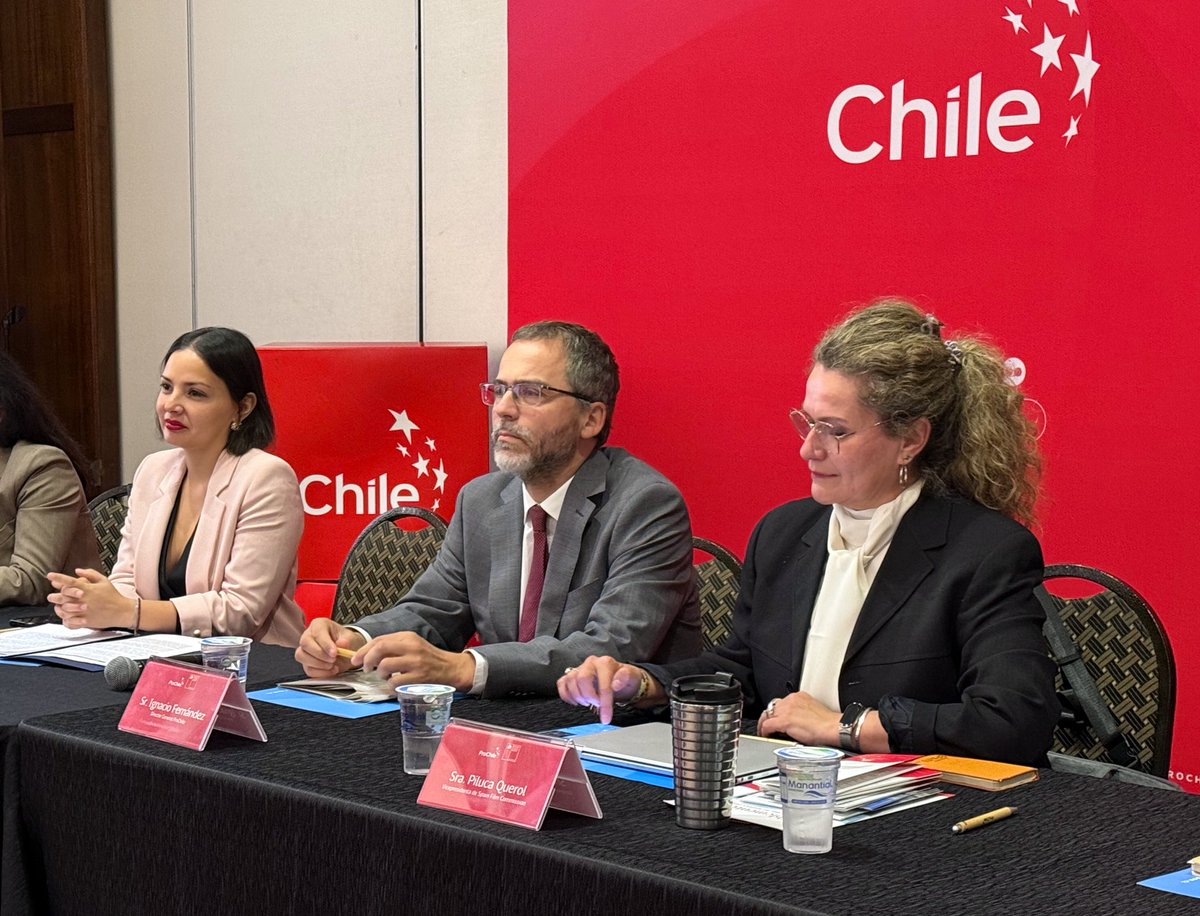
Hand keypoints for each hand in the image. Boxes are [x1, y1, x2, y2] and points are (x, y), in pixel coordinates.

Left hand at [46, 569, 132, 629]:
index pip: (70, 581)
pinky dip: (65, 619)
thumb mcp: (104, 580)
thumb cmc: (113, 595)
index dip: (58, 577)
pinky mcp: (85, 621)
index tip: (49, 576)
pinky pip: (71, 621)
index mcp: (88, 588)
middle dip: (54, 596)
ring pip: (65, 609)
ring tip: (57, 606)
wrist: (122, 611)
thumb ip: (90, 574)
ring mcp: (84, 611)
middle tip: (50, 596)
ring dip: (58, 607)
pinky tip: (64, 616)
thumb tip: (77, 570)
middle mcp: (84, 599)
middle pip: (63, 597)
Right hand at [295, 618, 364, 676]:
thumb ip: (347, 640)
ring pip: (302, 656)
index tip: (334, 653)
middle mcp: (309, 635)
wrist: (347, 651)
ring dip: (319, 664)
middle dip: (320, 655)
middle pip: (305, 644)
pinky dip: (320, 672)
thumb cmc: (345, 640)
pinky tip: (330, 670)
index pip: (317, 633)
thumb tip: (342, 644)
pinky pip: (307, 669)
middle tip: (334, 659)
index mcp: (319, 625)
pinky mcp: (306, 662)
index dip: (325, 644)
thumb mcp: (350, 638)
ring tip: (332, 665)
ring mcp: (305, 649)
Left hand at [355, 632, 474, 691]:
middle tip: (365, 668)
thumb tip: (368, 653)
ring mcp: (416, 662)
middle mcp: (411, 647)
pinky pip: (395, 682)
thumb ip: (393, 646)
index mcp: (408, 637)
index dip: (364, 650)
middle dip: (367, 659)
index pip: (380, 639)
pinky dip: (390, 685)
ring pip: (385, 665)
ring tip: (384, 676)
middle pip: (380, 648)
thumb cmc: (427, 658)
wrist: (449, 668)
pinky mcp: (419, 677)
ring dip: (380, 673)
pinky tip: (394, 684)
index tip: (356, 659)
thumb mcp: (412, 645)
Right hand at [557, 655, 652, 723]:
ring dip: (578, 697)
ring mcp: (580, 668)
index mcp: (605, 663)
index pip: (602, 683)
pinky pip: (562, 683)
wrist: (620, 678)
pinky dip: (566, 695)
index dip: (604, 703)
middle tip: (597, 705)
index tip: (606, 718)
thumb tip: (615, 684)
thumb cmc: (625, 678)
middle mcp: (591, 663)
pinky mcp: (571, 675)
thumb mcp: (631, 677)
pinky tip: (576, 701)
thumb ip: (624, 678)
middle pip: (582, 679)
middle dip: (589, 697)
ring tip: (589, 702)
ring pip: (570, 681)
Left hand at [757, 690, 840, 746]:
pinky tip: (767, 736)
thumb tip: (796, 721)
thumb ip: (801, 712)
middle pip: (772, 708)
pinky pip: (767, 725)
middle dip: (769, 718)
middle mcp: (791, 700)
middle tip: (768, 728)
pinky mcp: (784, 720)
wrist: (834, 728)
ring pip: (767, 716)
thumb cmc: (828, 724)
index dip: (777, 713)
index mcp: (799, 696)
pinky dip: (764, 732)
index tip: (776, 719)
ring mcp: (787, 710)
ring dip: (765, 725)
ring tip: (766, 733)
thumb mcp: (813, 711)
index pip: (781, 703)